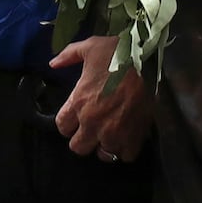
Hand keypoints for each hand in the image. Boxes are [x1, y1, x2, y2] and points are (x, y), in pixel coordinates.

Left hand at [49, 35, 151, 161]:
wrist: (148, 61)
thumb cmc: (118, 53)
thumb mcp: (90, 47)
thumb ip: (68, 55)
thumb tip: (53, 64)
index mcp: (79, 103)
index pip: (62, 127)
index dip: (68, 122)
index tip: (75, 117)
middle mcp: (92, 123)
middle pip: (78, 147)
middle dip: (83, 138)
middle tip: (91, 128)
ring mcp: (114, 133)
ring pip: (102, 155)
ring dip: (104, 146)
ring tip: (110, 135)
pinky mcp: (134, 137)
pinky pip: (125, 156)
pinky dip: (125, 149)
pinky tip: (127, 137)